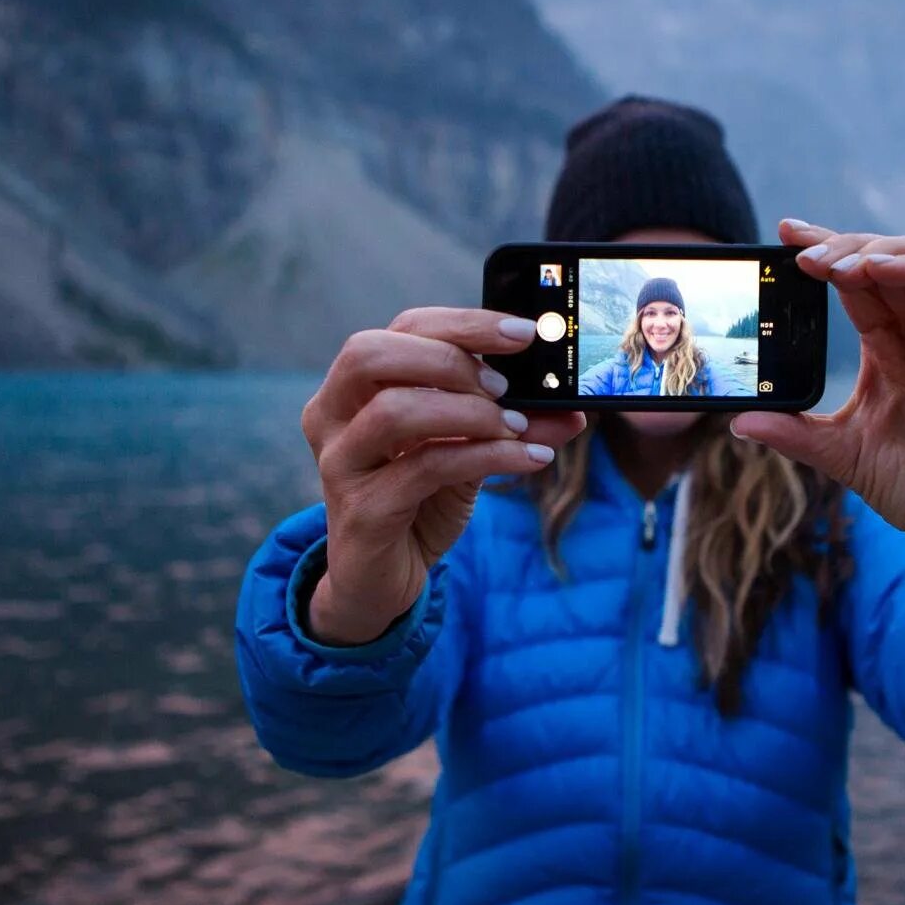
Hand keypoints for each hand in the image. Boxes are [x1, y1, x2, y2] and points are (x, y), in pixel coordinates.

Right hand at [301, 308, 585, 642]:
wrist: (382, 580)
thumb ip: (511, 426)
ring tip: (515, 426)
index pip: (403, 329)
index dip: (464, 324)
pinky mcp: (361, 510)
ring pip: (393, 410)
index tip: (525, 333)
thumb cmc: (419, 503)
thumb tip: (572, 410)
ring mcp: (340, 463)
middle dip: (450, 359)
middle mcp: (332, 416)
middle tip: (505, 385)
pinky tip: (528, 459)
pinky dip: (486, 456)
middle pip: (372, 354)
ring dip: (468, 412)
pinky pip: (425, 468)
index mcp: (355, 388)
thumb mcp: (469, 454)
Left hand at [729, 219, 904, 628]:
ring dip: (880, 249)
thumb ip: (796, 435)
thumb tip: (738, 421)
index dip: (826, 252)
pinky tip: (880, 270)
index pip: (857, 285)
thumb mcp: (843, 457)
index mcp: (890, 352)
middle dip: (843, 244)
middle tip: (799, 248)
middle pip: (888, 260)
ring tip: (835, 263)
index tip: (784, 235)